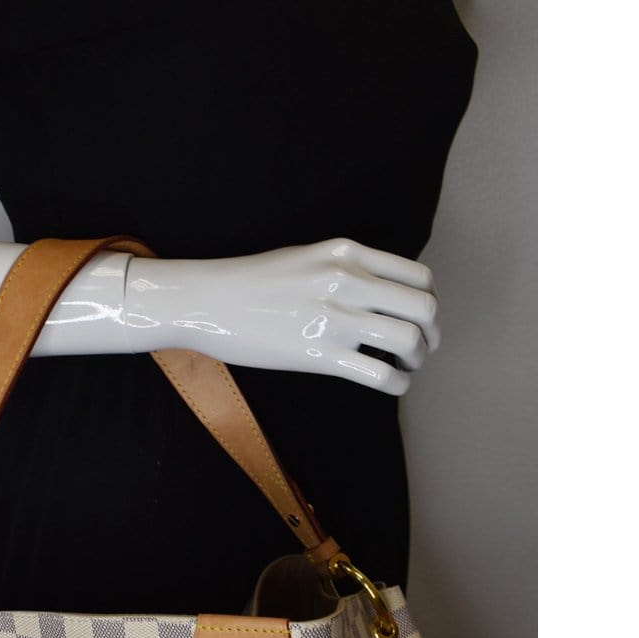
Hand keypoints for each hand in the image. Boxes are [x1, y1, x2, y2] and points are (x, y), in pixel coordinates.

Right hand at [123, 237, 439, 394]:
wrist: (207, 301)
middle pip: (423, 309)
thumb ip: (348, 268)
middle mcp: (347, 281)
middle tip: (422, 348)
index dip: (429, 304)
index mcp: (347, 253)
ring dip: (416, 359)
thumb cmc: (252, 282)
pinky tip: (392, 384)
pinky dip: (398, 384)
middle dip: (431, 334)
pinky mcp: (318, 354)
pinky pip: (380, 375)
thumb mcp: (307, 257)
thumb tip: (384, 293)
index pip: (419, 277)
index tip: (421, 320)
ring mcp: (333, 317)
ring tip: (405, 366)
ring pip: (408, 341)